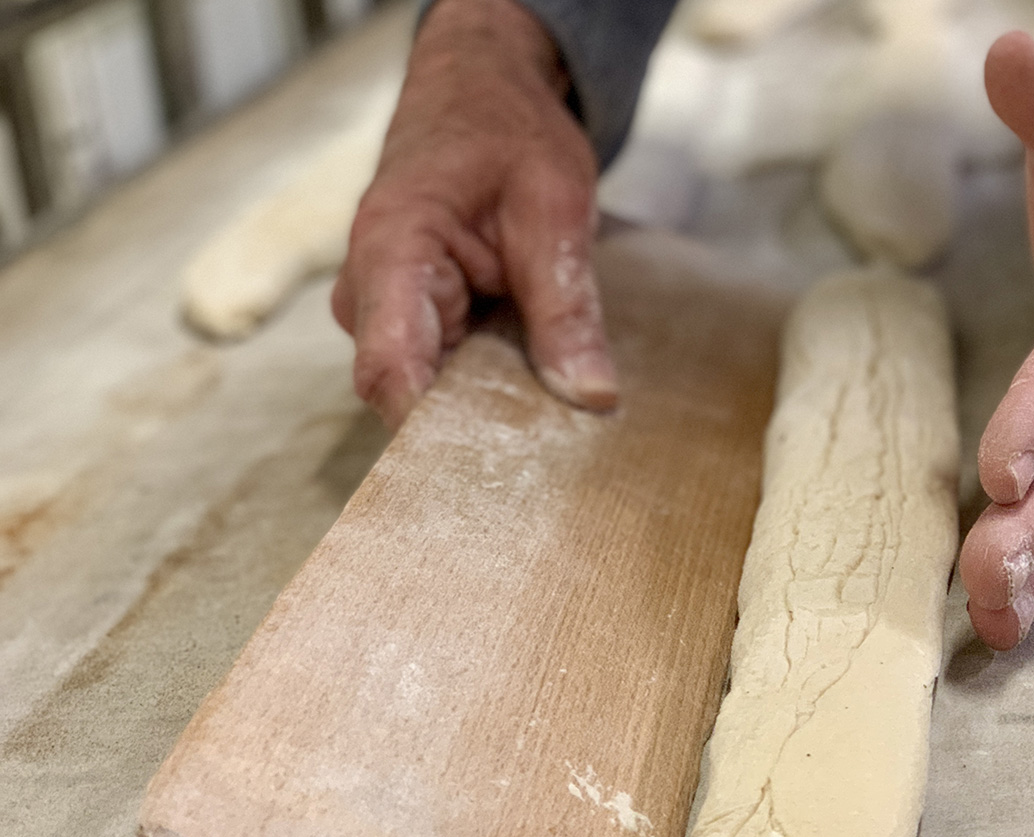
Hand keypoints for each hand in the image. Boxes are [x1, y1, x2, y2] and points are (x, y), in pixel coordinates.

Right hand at [332, 0, 614, 427]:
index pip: (391, 368)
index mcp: (391, 251)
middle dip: (474, 430)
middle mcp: (369, 293)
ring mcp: (386, 314)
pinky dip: (490, 389)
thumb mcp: (555, 206)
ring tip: (555, 424)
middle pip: (407, 395)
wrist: (479, 94)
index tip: (495, 471)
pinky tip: (538, 396)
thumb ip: (566, 304)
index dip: (433, 431)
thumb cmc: (507, 132)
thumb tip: (590, 396)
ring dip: (487, 410)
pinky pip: (444, 377)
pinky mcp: (413, 325)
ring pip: (427, 393)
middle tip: (553, 455)